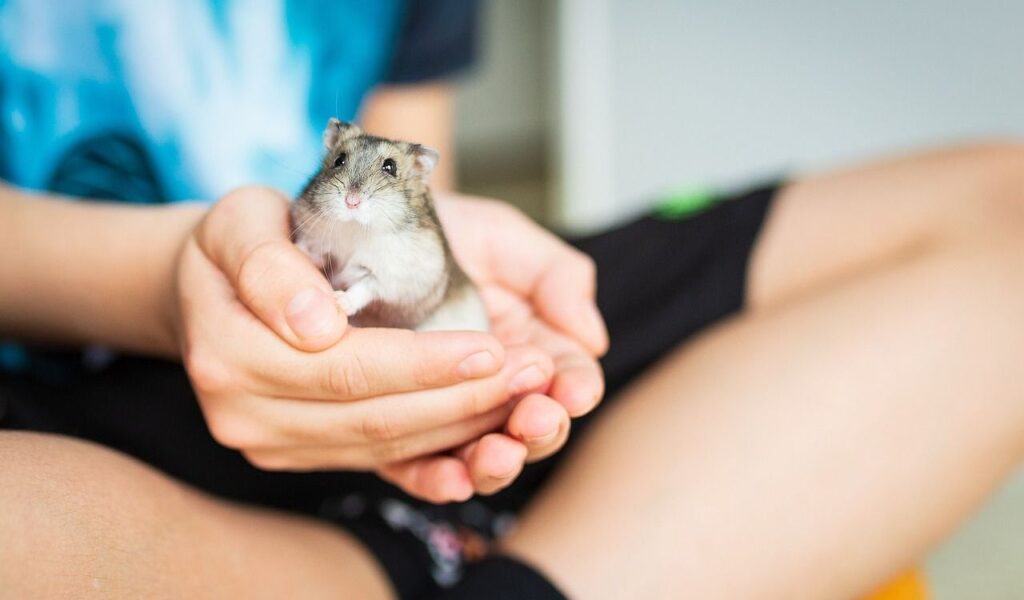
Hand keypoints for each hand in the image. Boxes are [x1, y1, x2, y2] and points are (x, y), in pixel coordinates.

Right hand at [173, 187, 554, 501]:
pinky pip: (379, 460)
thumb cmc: (242, 240)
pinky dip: (438, 446)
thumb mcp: (241, 220)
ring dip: (462, 427)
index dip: (425, 365)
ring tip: (525, 396)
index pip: (345, 367)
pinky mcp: (298, 454)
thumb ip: (269, 264)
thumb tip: (316, 325)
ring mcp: (270, 443)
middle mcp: (243, 413)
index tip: (492, 348)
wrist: (213, 285)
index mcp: (228, 352)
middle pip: (373, 418)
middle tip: (533, 375)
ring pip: (384, 446)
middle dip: (462, 400)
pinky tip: (487, 427)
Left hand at [385, 193, 606, 494]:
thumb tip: (592, 336)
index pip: (567, 380)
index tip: (573, 391)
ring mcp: (444, 414)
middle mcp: (492, 388)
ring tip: (497, 454)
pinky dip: (435, 480)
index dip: (575, 390)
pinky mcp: (391, 429)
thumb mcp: (502, 239)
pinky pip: (413, 468)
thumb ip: (556, 276)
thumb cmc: (438, 230)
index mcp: (532, 346)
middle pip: (530, 429)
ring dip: (494, 463)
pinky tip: (451, 481)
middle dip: (539, 431)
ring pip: (479, 457)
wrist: (358, 226)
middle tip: (535, 419)